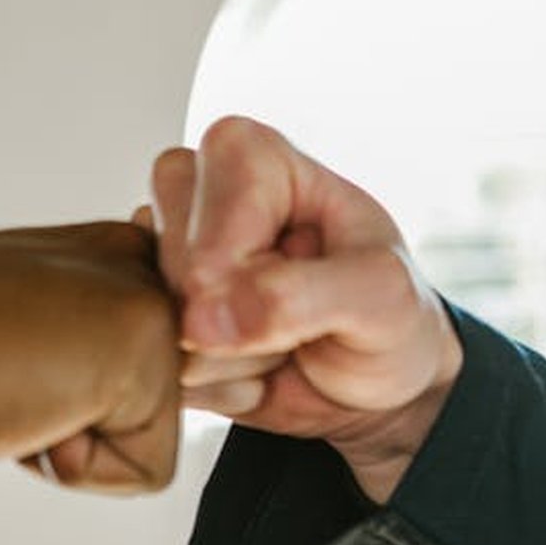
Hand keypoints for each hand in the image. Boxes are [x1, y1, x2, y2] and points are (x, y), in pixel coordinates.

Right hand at [0, 222, 180, 492]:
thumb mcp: (6, 331)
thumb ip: (73, 339)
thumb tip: (122, 382)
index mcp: (102, 251)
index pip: (138, 375)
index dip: (72, 407)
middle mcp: (133, 262)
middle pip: (152, 412)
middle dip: (80, 426)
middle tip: (0, 375)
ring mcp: (146, 297)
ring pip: (153, 440)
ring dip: (76, 450)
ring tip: (7, 388)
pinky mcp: (148, 348)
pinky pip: (150, 471)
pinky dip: (79, 471)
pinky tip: (21, 411)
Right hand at [147, 117, 461, 501]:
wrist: (381, 385)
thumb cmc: (389, 318)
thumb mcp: (380, 297)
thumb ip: (300, 296)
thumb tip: (205, 316)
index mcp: (252, 156)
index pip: (213, 231)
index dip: (259, 278)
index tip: (315, 280)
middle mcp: (196, 194)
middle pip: (177, 277)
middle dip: (241, 324)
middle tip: (298, 317)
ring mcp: (168, 256)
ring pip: (160, 327)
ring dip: (229, 361)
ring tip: (280, 339)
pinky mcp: (156, 313)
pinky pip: (157, 369)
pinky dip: (212, 388)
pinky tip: (251, 368)